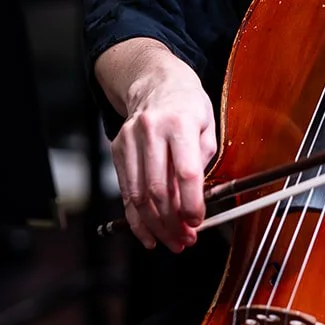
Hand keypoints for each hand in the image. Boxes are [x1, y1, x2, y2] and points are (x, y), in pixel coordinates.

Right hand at [111, 62, 216, 252]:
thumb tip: (195, 201)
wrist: (155, 83)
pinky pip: (126, 192)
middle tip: (185, 240)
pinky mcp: (117, 149)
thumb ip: (202, 163)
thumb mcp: (207, 127)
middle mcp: (151, 130)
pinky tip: (148, 234)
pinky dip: (136, 218)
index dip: (191, 203)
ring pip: (139, 195)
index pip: (185, 172)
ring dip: (155, 225)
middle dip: (173, 222)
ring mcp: (130, 140)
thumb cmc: (188, 107)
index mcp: (180, 122)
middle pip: (159, 189)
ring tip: (171, 241)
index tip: (197, 223)